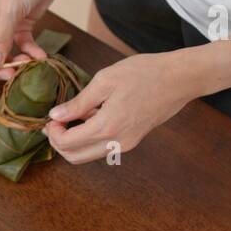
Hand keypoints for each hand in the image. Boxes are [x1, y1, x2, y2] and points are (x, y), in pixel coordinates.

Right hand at [0, 0, 62, 79]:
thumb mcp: (9, 10)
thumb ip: (0, 40)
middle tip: (12, 73)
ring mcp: (1, 21)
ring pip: (1, 50)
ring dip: (13, 60)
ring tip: (27, 65)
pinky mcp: (19, 22)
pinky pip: (20, 43)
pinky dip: (28, 51)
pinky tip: (39, 56)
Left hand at [43, 51, 194, 163]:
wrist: (180, 79)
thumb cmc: (144, 73)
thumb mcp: (105, 81)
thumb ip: (78, 102)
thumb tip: (55, 115)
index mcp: (107, 127)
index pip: (67, 143)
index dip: (53, 133)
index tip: (50, 117)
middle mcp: (116, 143)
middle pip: (75, 157)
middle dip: (59, 143)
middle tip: (54, 123)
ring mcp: (126, 144)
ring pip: (88, 155)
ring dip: (73, 143)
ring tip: (70, 119)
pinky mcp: (133, 141)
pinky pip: (103, 147)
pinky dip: (90, 138)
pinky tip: (89, 117)